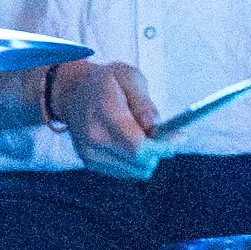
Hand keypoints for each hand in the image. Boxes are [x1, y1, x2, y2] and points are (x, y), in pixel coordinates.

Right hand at [46, 56, 161, 175]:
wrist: (73, 93)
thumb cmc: (105, 82)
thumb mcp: (129, 77)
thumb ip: (144, 103)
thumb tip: (156, 127)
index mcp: (105, 113)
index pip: (138, 146)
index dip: (163, 146)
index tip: (177, 137)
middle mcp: (94, 138)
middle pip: (140, 162)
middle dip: (159, 150)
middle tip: (165, 134)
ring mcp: (91, 154)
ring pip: (137, 171)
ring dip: (148, 157)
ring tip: (143, 135)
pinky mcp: (92, 164)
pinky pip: (128, 172)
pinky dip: (136, 161)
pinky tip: (131, 142)